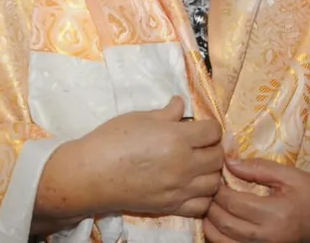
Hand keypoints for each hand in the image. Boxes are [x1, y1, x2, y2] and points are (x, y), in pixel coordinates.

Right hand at [53, 97, 223, 217]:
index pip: (212, 131)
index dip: (209, 126)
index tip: (200, 127)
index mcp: (176, 138)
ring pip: (215, 182)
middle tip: (199, 144)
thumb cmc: (111, 140)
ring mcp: (180, 188)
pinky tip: (192, 186)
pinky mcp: (173, 206)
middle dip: (212, 147)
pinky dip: (203, 196)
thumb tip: (180, 103)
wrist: (92, 173)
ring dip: (210, 172)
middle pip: (217, 157)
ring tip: (197, 165)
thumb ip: (165, 113)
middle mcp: (184, 164)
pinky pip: (202, 204)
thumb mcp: (138, 118)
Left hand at [204, 158, 309, 242]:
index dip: (216, 188)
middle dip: (210, 203)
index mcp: (276, 214)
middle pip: (223, 222)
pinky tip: (219, 220)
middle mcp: (268, 237)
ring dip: (209, 222)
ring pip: (220, 240)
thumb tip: (228, 163)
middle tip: (209, 188)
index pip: (232, 202)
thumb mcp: (291, 176)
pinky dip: (217, 235)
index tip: (214, 176)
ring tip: (212, 204)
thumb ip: (259, 168)